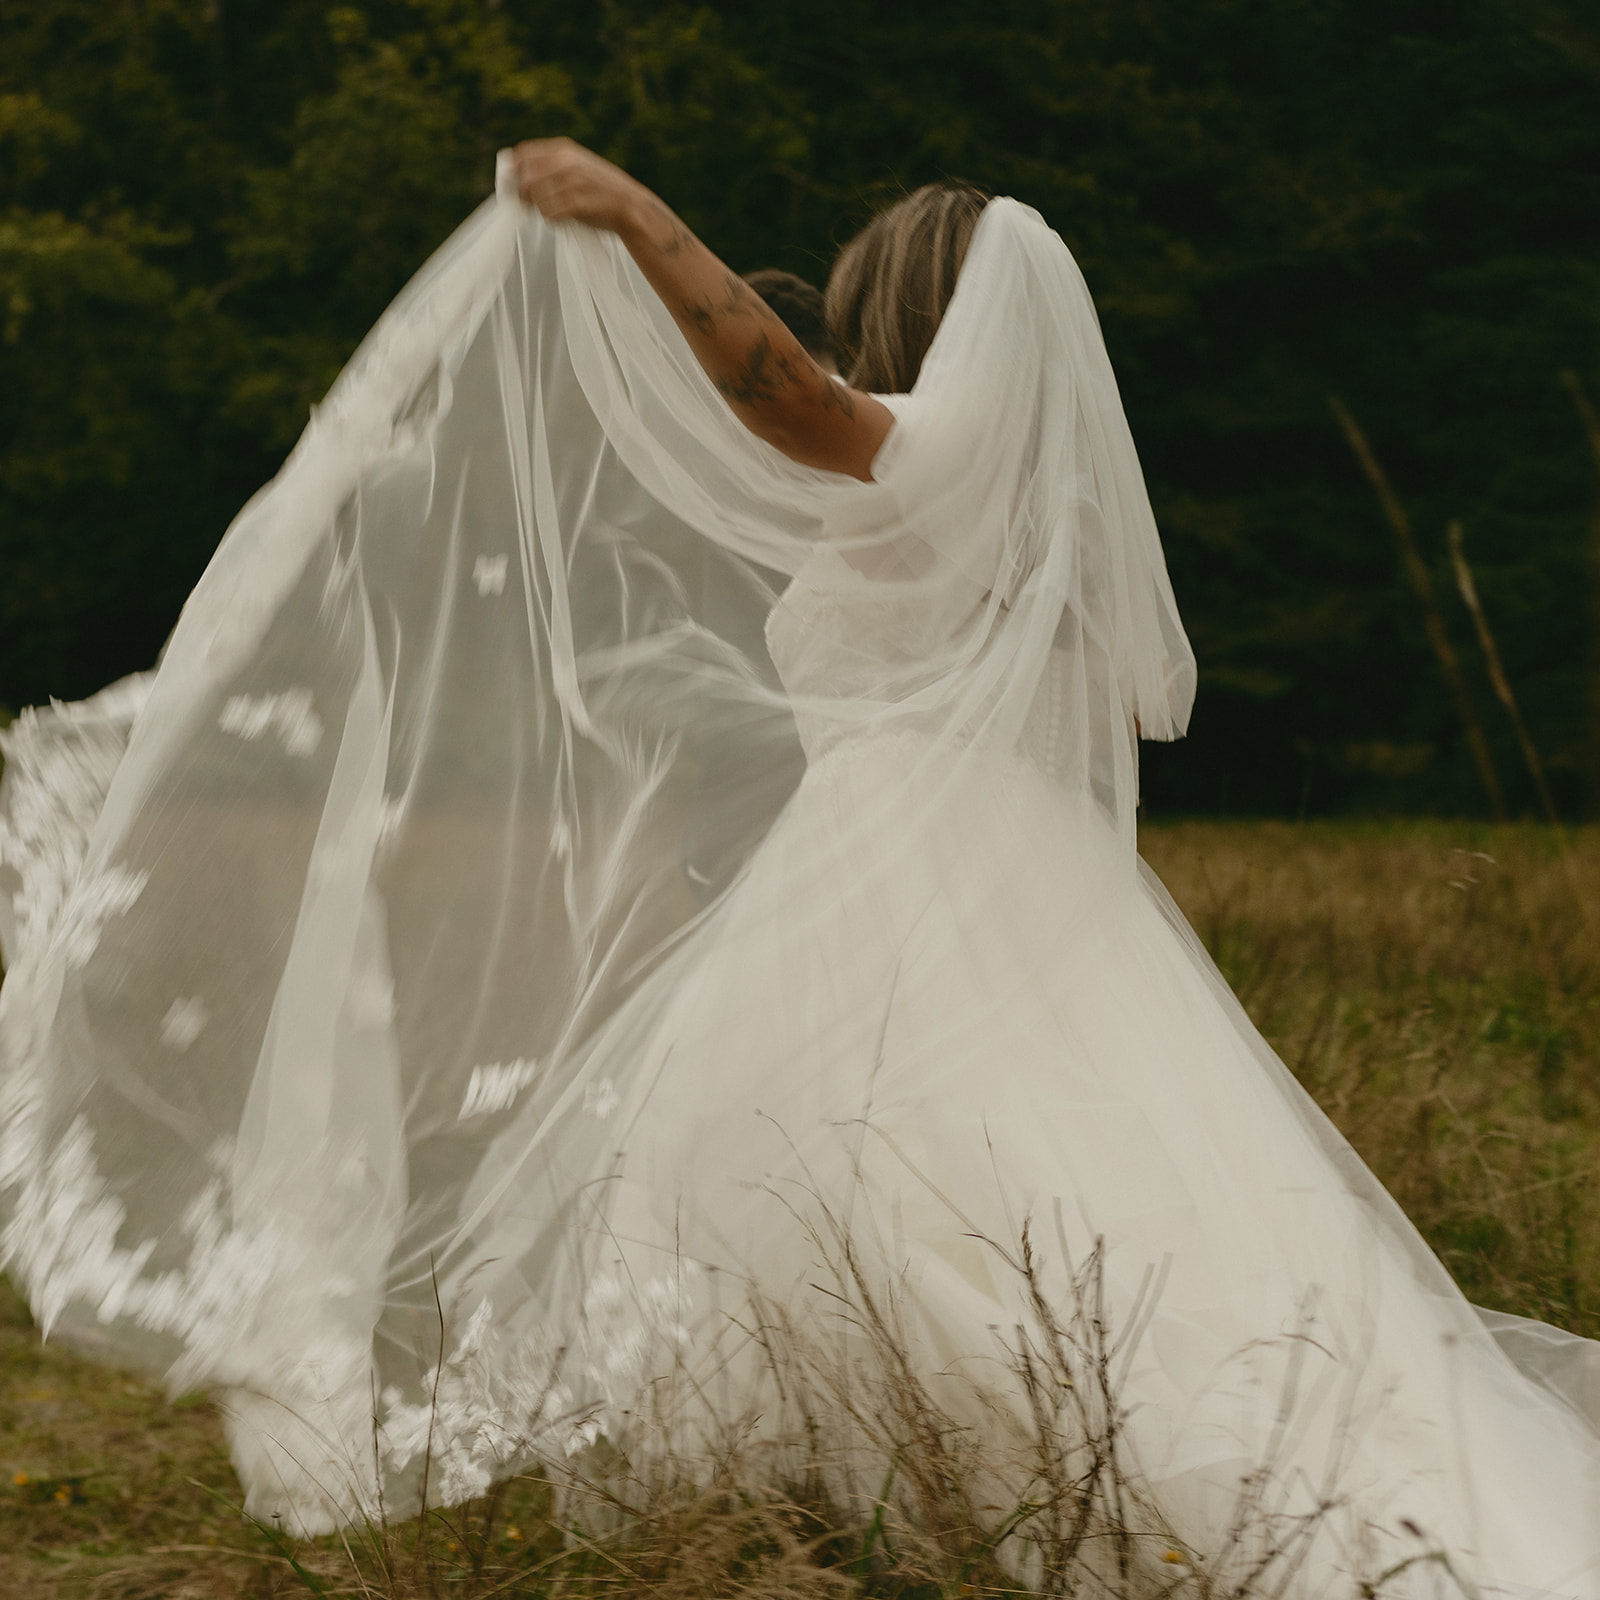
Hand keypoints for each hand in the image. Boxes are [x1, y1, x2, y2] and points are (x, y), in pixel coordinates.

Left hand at [510, 138, 646, 234]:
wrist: (630, 206)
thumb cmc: (601, 189)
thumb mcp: (578, 165)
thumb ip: (551, 165)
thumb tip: (516, 173)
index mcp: (564, 150)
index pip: (523, 154)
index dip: (514, 169)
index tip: (514, 182)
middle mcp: (566, 163)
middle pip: (524, 176)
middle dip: (522, 192)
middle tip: (528, 202)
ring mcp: (572, 183)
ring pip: (534, 198)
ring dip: (539, 208)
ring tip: (553, 210)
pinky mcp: (576, 204)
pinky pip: (548, 214)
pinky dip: (551, 219)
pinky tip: (562, 218)